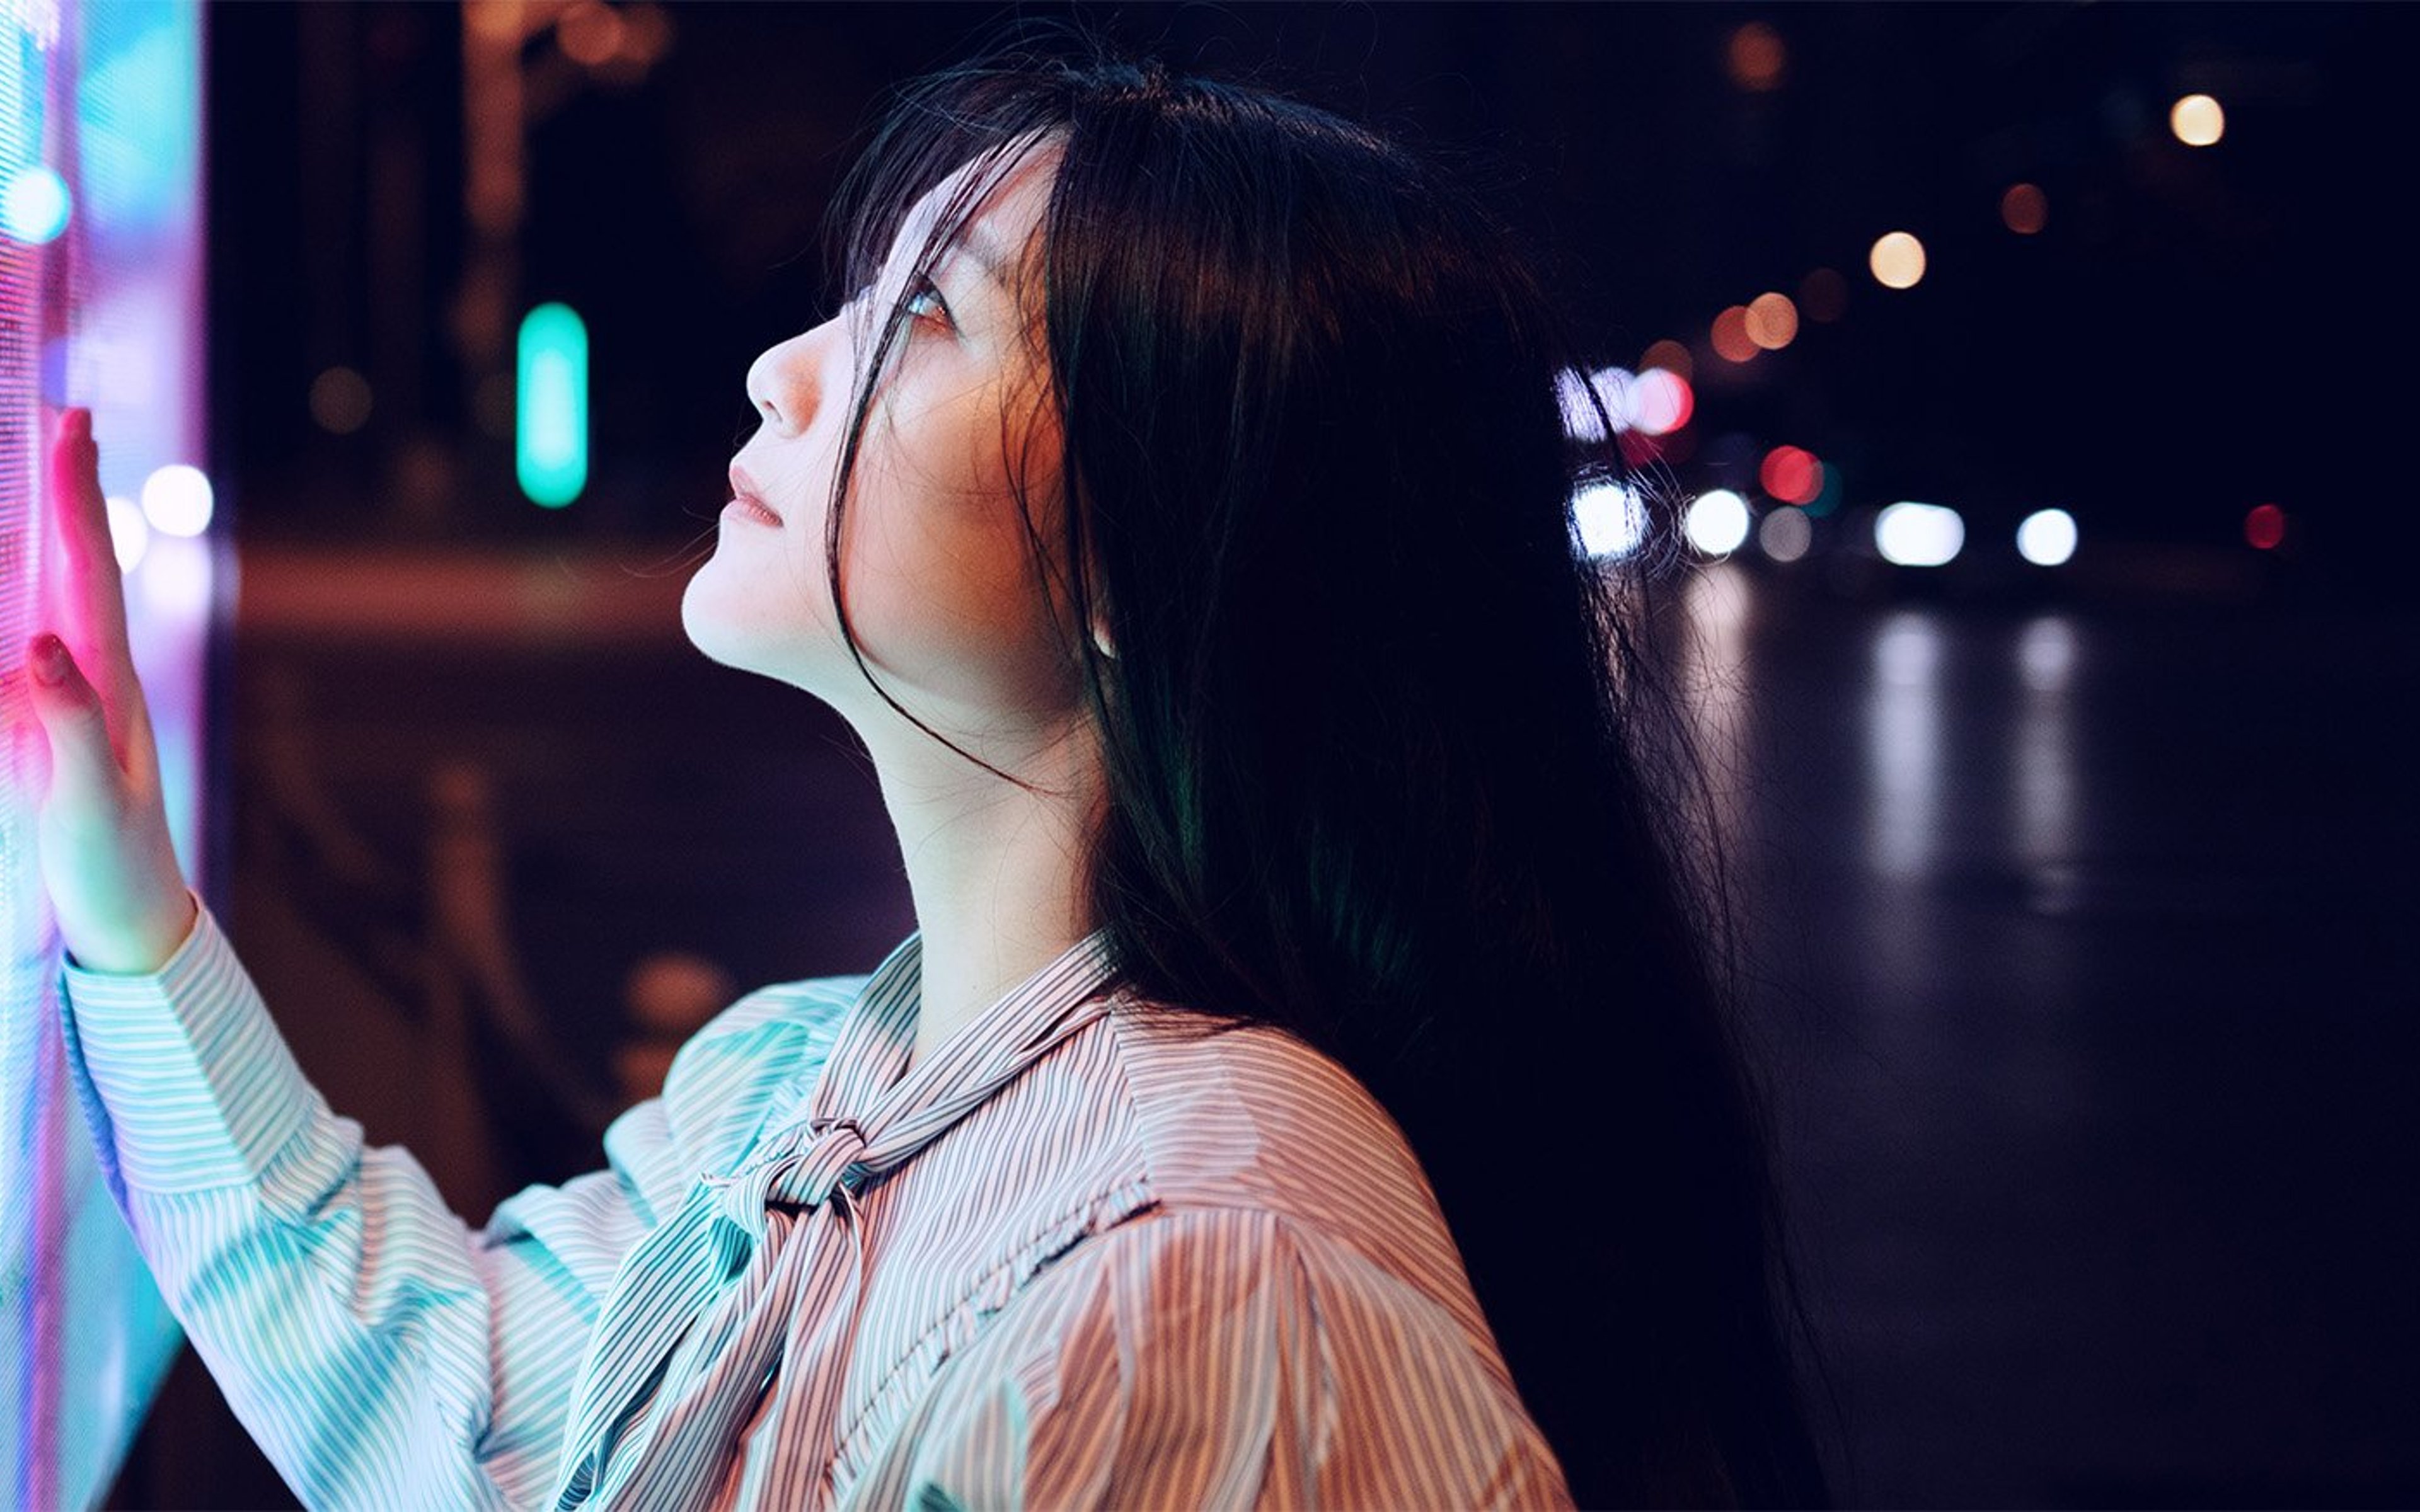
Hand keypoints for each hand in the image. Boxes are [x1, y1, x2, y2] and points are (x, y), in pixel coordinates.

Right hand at [9, 407, 197, 974]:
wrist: (130, 922)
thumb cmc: (110, 869)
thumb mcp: (88, 802)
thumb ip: (64, 724)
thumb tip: (35, 645)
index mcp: (110, 686)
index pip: (87, 574)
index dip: (74, 500)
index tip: (72, 426)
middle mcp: (100, 677)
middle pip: (80, 566)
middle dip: (72, 490)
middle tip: (70, 413)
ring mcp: (81, 697)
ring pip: (63, 593)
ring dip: (54, 529)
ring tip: (53, 464)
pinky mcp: (58, 724)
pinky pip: (40, 637)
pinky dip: (31, 590)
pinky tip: (26, 581)